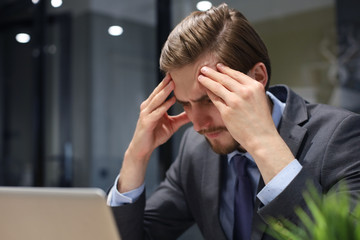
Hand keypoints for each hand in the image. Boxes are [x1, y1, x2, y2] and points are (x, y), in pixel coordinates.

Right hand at [119, 74, 189, 191]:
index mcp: (153, 105)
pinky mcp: (146, 122)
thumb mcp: (172, 125)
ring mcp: (146, 114)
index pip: (161, 91)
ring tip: (173, 83)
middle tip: (175, 72)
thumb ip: (182, 118)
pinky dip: (164, 106)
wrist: (143, 149)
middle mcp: (147, 107)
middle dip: (166, 83)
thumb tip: (194, 113)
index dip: (168, 83)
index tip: (178, 74)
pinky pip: (157, 112)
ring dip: (165, 91)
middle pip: (158, 92)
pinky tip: (171, 100)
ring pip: (157, 100)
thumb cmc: (155, 135)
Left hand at [198, 63, 293, 182]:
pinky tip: (205, 90)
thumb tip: (236, 83)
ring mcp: (235, 101)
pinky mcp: (227, 112)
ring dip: (207, 80)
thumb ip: (249, 90)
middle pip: (225, 78)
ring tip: (200, 77)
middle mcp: (245, 92)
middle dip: (212, 72)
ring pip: (217, 87)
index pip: (237, 74)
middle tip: (204, 68)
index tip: (218, 66)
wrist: (262, 138)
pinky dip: (209, 93)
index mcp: (255, 86)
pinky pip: (215, 99)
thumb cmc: (261, 121)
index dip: (225, 69)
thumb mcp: (260, 99)